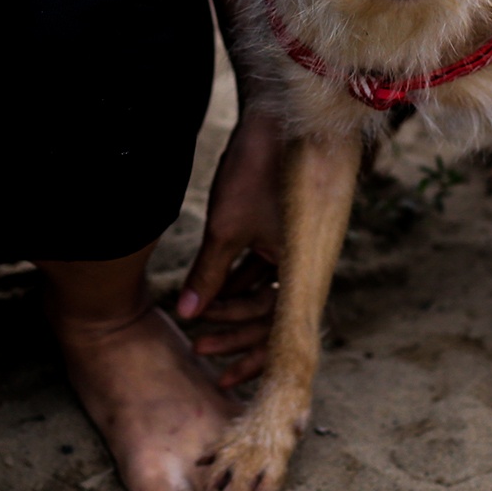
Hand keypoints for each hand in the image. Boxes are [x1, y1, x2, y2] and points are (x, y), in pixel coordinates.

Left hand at [177, 106, 284, 386]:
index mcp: (301, 268)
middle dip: (235, 334)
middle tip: (199, 348)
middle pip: (271, 316)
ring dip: (233, 307)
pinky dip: (238, 282)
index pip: (278, 330)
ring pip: (264, 293)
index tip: (221, 373)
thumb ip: (207, 274)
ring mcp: (294, 247)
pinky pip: (262, 270)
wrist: (277, 118)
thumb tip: (186, 315)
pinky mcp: (281, 231)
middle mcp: (305, 263)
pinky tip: (210, 291)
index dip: (249, 354)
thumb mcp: (225, 228)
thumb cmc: (256, 171)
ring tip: (197, 322)